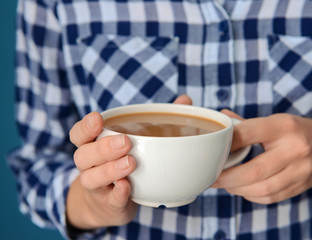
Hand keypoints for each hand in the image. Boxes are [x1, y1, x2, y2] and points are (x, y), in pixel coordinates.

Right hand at [66, 95, 191, 228]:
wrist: (107, 205)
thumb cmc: (124, 165)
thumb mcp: (135, 143)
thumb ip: (158, 119)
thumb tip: (184, 99)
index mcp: (93, 146)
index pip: (79, 134)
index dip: (85, 126)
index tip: (98, 118)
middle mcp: (89, 166)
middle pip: (83, 155)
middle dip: (103, 147)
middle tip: (125, 142)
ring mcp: (97, 187)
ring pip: (91, 178)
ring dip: (110, 170)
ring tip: (131, 163)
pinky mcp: (108, 205)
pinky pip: (109, 199)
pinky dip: (118, 193)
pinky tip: (128, 187)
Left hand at [213, 111, 311, 203]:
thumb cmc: (296, 132)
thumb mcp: (276, 120)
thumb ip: (247, 124)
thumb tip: (220, 120)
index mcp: (284, 126)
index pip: (250, 133)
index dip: (227, 142)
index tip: (211, 150)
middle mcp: (294, 149)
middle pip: (254, 170)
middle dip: (227, 177)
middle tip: (211, 177)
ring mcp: (299, 171)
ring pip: (261, 188)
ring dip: (237, 189)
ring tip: (224, 184)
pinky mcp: (299, 186)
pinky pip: (269, 196)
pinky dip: (250, 195)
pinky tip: (241, 189)